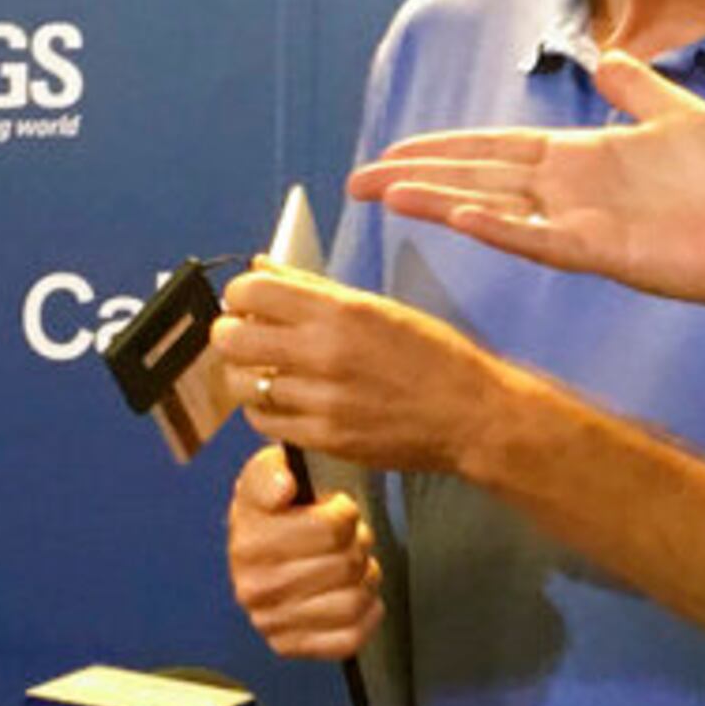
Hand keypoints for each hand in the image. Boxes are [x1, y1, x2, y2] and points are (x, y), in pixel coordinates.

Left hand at [210, 264, 507, 476]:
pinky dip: (265, 410)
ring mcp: (323, 400)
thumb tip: (263, 267)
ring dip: (247, 375)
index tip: (248, 302)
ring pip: (243, 384)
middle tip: (245, 337)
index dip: (240, 295)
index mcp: (342, 311)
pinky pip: (265, 423)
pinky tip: (285, 401)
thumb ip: (316, 289)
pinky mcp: (326, 438)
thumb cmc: (435, 358)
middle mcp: (326, 353)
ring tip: (268, 372)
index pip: (251, 291)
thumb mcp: (381, 308)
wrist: (473, 416)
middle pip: (232, 338)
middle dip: (230, 334)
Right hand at [222, 444, 383, 662]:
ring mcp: (271, 622)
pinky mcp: (290, 647)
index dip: (344, 514)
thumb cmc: (272, 511)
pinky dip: (364, 615)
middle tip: (344, 539)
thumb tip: (283, 484)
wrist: (257, 550)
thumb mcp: (266, 474)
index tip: (333, 509)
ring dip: (363, 579)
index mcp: (249, 543)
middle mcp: (255, 588)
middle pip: (347, 564)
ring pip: (354, 601)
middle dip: (356, 545)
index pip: (333, 529)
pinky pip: (350, 638)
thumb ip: (271, 471)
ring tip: (348, 566)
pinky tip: (351, 594)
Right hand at [346, 50, 704, 310]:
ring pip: (497, 211)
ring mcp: (586, 225)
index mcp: (584, 160)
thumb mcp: (680, 113)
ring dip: (442, 203)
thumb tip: (606, 56)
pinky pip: (544, 240)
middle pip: (479, 180)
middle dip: (419, 178)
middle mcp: (573, 193)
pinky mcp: (608, 253)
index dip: (445, 149)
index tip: (395, 151)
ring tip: (387, 196)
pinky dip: (504, 230)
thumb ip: (637, 88)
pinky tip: (463, 219)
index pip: (497, 151)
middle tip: (358, 181)